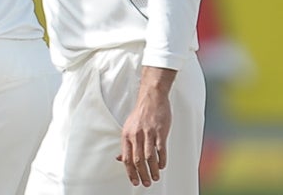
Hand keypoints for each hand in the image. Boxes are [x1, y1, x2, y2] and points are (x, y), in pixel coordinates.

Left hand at [117, 68, 173, 186]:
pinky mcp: (160, 131)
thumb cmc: (141, 114)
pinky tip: (162, 166)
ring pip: (149, 157)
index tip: (134, 181)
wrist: (151, 98)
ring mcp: (148, 133)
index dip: (130, 172)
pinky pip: (160, 149)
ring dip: (153, 170)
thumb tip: (120, 159)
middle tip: (146, 184)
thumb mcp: (129, 128)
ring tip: (155, 178)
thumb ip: (126, 144)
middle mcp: (136, 135)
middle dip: (142, 174)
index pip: (126, 158)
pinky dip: (161, 159)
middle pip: (137, 160)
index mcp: (126, 135)